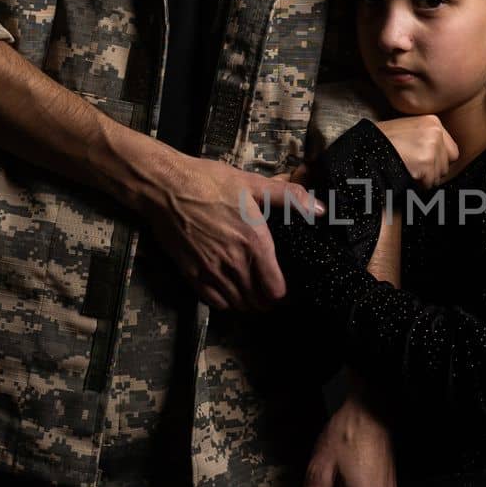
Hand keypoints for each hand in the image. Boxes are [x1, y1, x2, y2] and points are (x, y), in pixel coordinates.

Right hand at [139, 152, 320, 311]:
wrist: (165, 187)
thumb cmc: (210, 182)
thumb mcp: (253, 184)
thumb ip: (290, 198)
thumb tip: (320, 209)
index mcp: (254, 243)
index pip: (276, 289)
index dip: (284, 293)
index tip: (285, 288)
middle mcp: (235, 263)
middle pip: (258, 302)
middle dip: (268, 301)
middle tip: (270, 293)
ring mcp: (211, 271)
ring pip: (238, 305)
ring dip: (248, 304)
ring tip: (253, 295)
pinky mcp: (191, 273)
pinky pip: (214, 301)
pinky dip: (225, 302)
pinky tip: (229, 292)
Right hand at [375, 115, 458, 187]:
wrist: (365, 148)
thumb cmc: (382, 142)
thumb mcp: (408, 130)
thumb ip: (427, 139)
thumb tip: (442, 156)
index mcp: (433, 122)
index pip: (451, 150)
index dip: (438, 160)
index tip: (424, 162)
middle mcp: (435, 131)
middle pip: (447, 164)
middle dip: (433, 170)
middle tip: (414, 167)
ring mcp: (431, 146)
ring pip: (439, 175)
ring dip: (425, 178)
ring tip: (408, 168)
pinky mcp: (425, 161)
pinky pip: (430, 183)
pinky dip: (419, 184)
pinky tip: (406, 173)